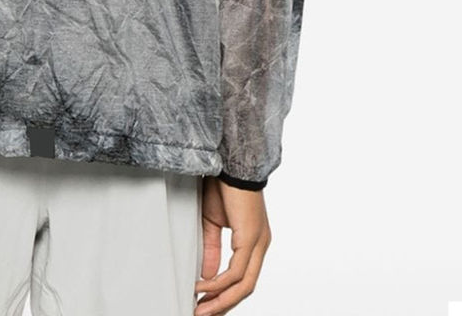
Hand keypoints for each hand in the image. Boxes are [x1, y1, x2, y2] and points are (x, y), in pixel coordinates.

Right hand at [194, 176, 271, 314]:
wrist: (230, 162)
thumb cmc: (222, 185)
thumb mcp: (213, 222)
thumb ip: (212, 249)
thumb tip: (209, 275)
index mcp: (254, 241)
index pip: (244, 279)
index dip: (226, 295)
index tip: (206, 304)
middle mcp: (261, 244)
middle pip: (246, 288)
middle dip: (223, 305)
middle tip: (203, 315)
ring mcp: (259, 242)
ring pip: (244, 284)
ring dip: (221, 300)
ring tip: (201, 309)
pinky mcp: (251, 237)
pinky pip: (237, 271)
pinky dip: (219, 283)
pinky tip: (203, 286)